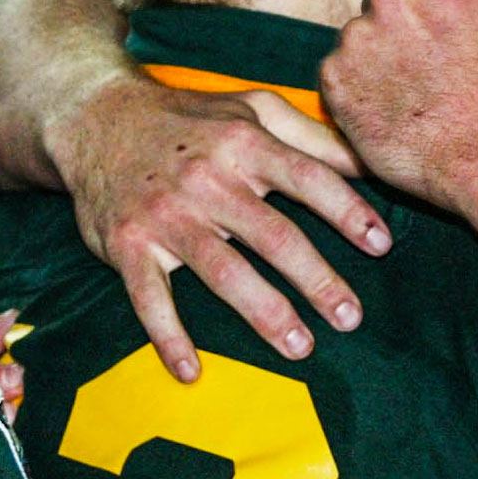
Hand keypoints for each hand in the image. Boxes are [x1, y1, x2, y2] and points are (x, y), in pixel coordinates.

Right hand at [46, 77, 392, 382]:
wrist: (95, 118)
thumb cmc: (190, 120)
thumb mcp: (253, 108)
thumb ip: (312, 136)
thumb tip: (371, 163)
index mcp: (244, 142)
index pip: (308, 178)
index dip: (348, 212)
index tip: (382, 246)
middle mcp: (207, 179)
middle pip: (273, 235)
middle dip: (317, 279)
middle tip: (350, 317)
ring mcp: (165, 214)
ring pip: (222, 271)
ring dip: (264, 312)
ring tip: (300, 345)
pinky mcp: (127, 244)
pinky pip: (149, 298)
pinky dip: (168, 336)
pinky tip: (192, 370)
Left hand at [322, 0, 477, 204]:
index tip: (437, 11)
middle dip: (404, 21)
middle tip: (435, 62)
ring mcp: (359, 40)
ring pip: (361, 36)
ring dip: (381, 55)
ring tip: (418, 92)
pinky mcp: (336, 83)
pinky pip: (340, 74)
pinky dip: (360, 89)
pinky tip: (396, 110)